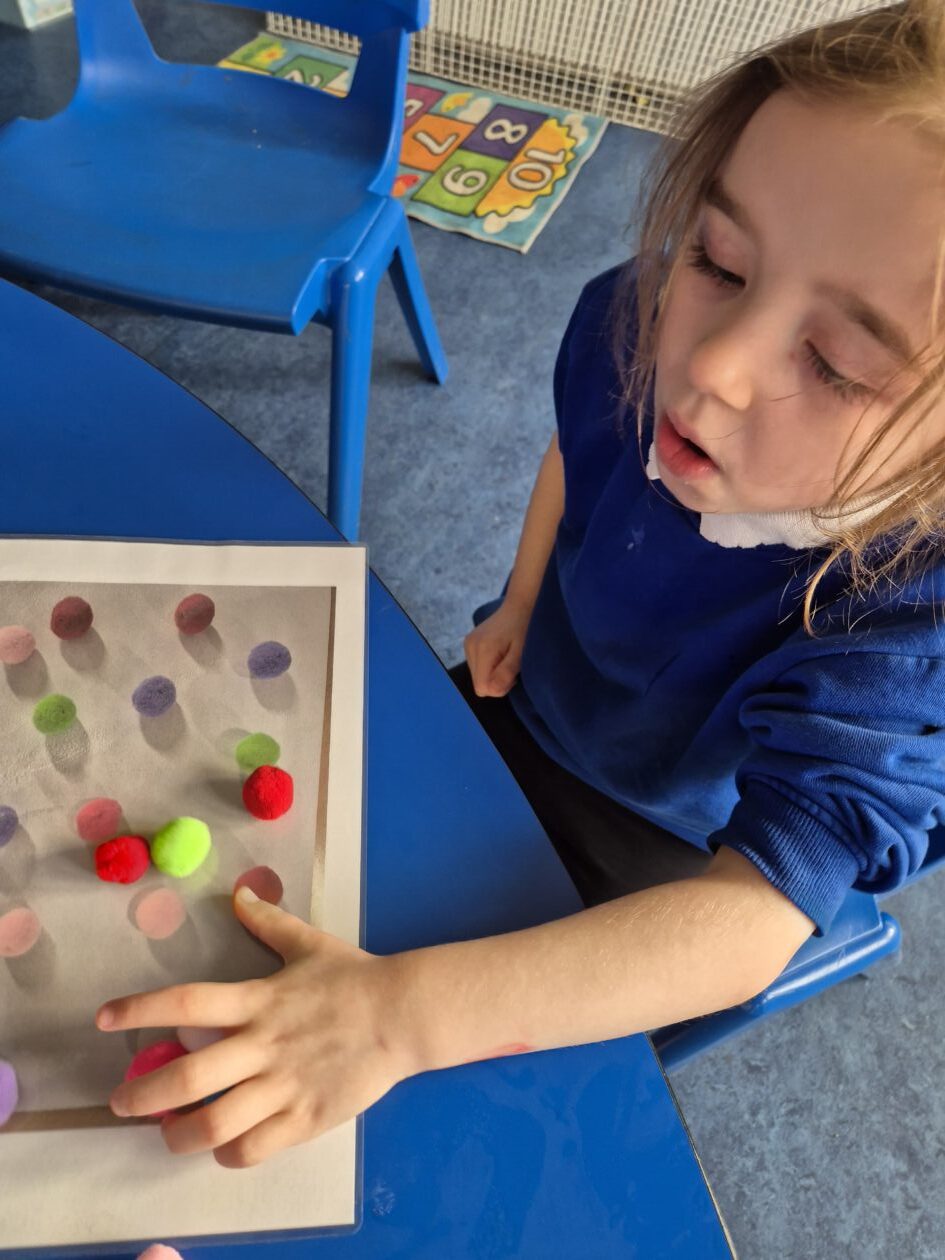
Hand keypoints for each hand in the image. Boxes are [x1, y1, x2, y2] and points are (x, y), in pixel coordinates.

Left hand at [96, 888, 412, 1167]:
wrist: (403, 1013)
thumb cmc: (353, 977)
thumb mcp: (308, 942)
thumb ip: (267, 921)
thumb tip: (239, 892)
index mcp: (258, 999)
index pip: (187, 1002)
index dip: (140, 1008)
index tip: (104, 1018)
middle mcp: (263, 1044)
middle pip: (187, 1076)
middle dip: (142, 1095)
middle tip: (120, 1103)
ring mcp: (283, 1085)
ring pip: (214, 1123)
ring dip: (178, 1135)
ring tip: (166, 1135)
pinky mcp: (306, 1118)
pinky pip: (254, 1148)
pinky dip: (228, 1153)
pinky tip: (221, 1147)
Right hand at [463, 599, 530, 696]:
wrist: (519, 605)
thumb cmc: (524, 628)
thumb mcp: (521, 652)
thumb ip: (506, 672)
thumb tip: (491, 691)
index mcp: (483, 649)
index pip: (482, 688)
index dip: (499, 687)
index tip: (513, 673)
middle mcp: (470, 646)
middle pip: (478, 684)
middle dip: (496, 680)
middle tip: (512, 664)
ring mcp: (468, 644)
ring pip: (477, 677)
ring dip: (493, 673)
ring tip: (507, 657)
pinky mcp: (469, 643)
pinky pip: (477, 667)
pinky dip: (489, 666)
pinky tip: (500, 653)